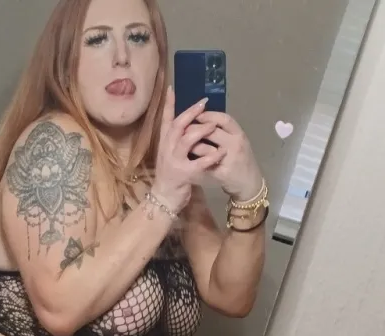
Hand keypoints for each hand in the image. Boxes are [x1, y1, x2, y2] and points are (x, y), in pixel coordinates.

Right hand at [153, 87, 225, 212]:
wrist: (163, 199)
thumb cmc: (170, 177)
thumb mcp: (171, 155)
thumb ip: (177, 141)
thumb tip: (186, 125)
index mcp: (164, 144)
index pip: (165, 120)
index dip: (168, 104)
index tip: (172, 88)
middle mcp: (166, 150)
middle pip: (177, 126)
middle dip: (190, 113)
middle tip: (203, 103)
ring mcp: (173, 162)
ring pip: (186, 141)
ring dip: (200, 131)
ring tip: (212, 125)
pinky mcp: (182, 175)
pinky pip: (198, 163)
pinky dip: (210, 157)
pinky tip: (221, 153)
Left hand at [191, 112, 262, 200]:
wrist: (249, 184)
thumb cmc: (242, 161)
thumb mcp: (237, 142)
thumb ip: (224, 132)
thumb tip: (203, 119)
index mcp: (239, 134)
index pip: (224, 119)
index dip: (208, 115)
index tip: (196, 114)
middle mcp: (236, 145)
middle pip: (213, 131)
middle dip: (195, 128)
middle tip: (183, 128)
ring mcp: (229, 160)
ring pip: (206, 148)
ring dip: (192, 145)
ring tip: (182, 143)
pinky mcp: (222, 173)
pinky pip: (205, 165)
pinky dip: (195, 160)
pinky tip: (188, 159)